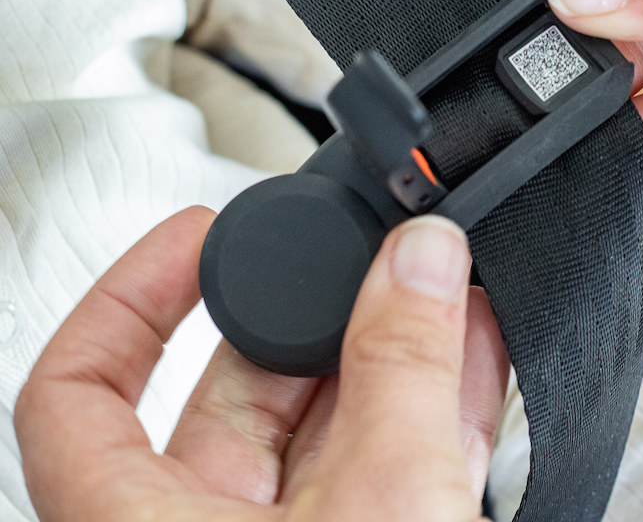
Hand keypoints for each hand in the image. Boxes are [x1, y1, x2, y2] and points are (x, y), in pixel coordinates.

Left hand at [14, 207, 507, 521]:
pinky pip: (393, 458)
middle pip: (239, 388)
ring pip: (330, 421)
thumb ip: (402, 373)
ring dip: (394, 347)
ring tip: (441, 280)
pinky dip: (436, 400)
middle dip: (316, 311)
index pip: (80, 391)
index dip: (128, 296)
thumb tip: (420, 260)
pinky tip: (476, 345)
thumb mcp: (381, 507)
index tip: (193, 233)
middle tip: (374, 253)